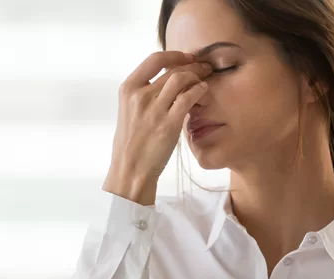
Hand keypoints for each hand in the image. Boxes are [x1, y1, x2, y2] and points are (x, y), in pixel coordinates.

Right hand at [103, 51, 213, 204]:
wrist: (130, 168)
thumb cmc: (131, 141)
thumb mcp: (129, 110)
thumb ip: (143, 93)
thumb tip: (164, 79)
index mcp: (128, 89)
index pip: (154, 59)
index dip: (175, 55)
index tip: (187, 57)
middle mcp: (140, 96)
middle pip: (172, 69)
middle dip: (193, 65)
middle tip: (204, 67)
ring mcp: (154, 109)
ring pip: (181, 80)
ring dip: (197, 76)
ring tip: (205, 79)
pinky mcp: (168, 124)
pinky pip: (188, 98)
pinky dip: (199, 91)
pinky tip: (203, 91)